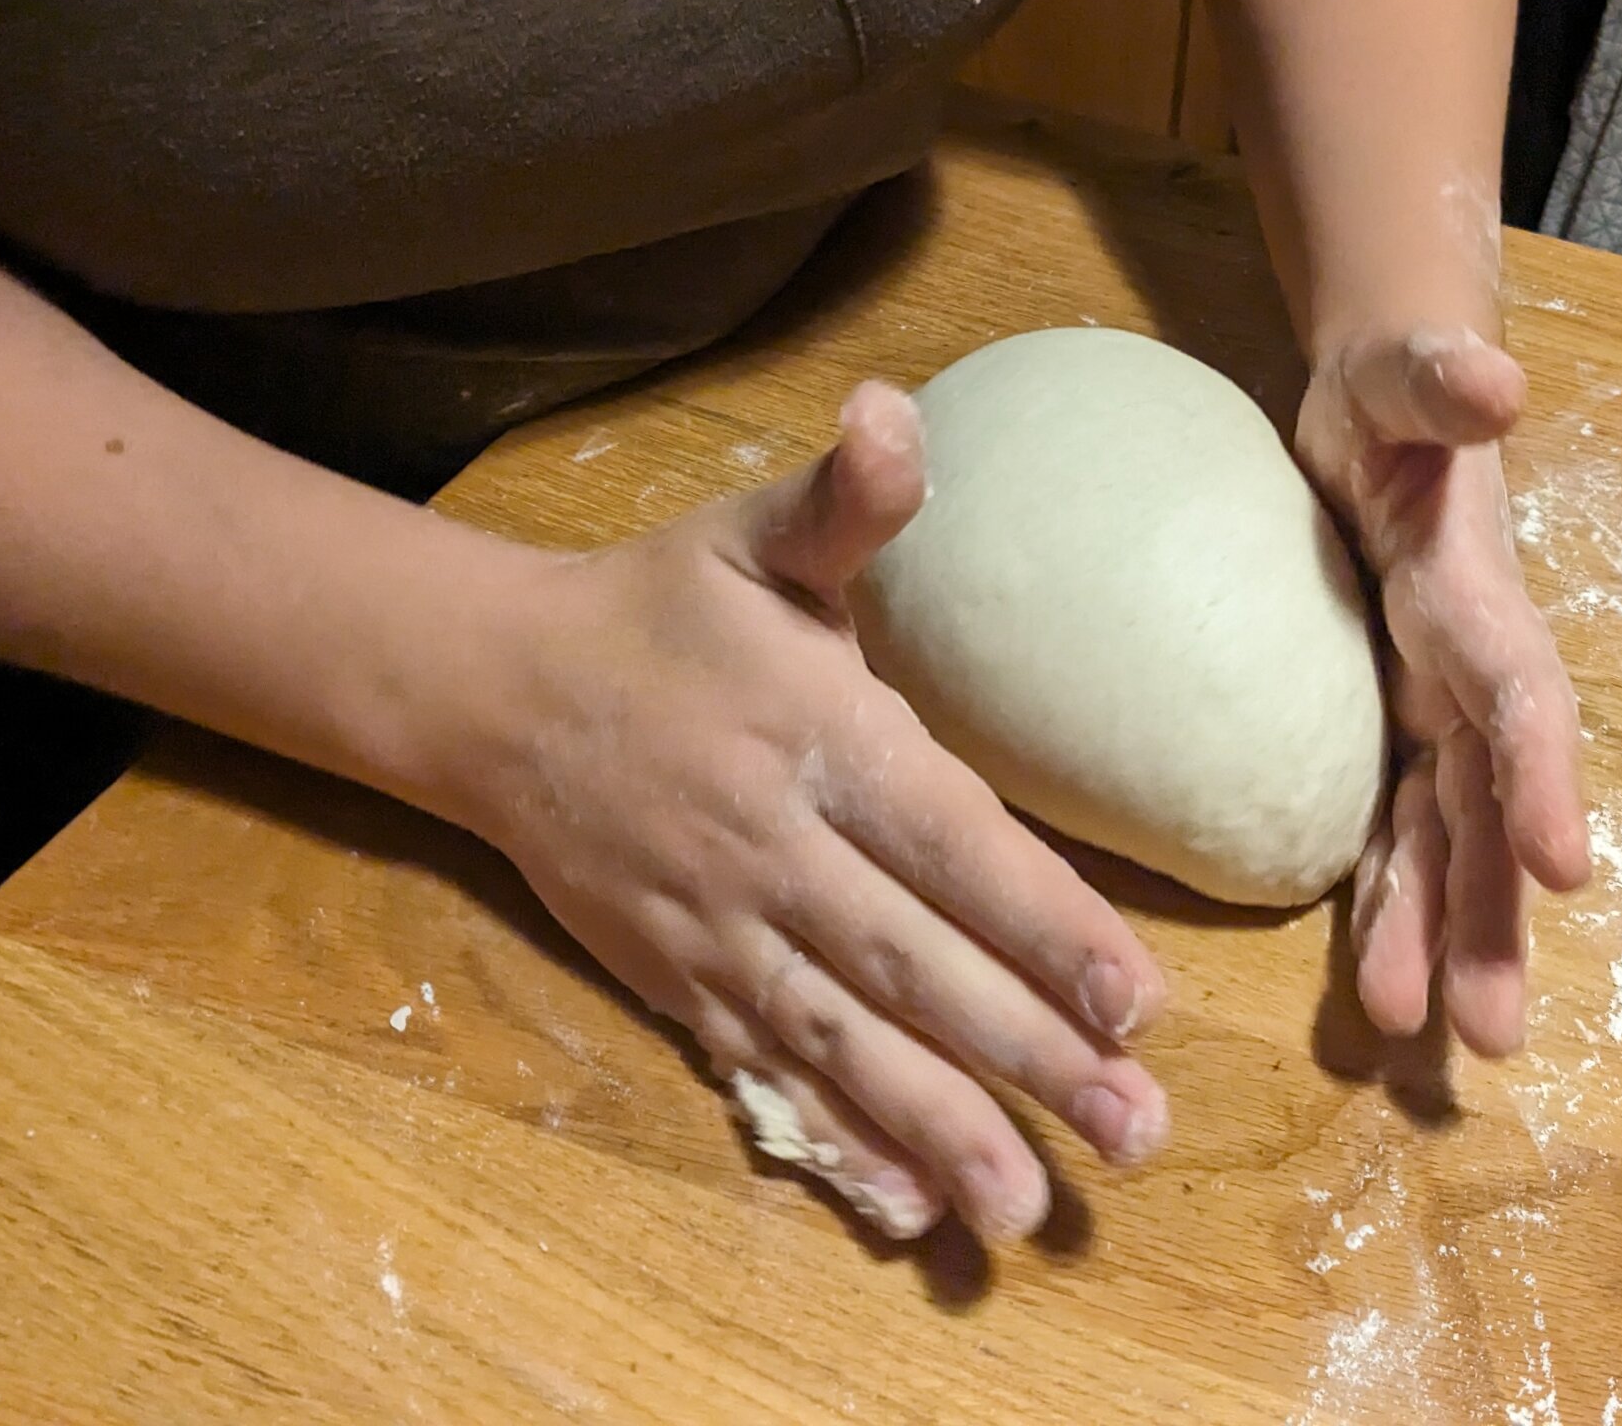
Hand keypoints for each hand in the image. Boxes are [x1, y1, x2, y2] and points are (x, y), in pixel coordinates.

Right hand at [461, 383, 1169, 1241]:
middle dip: (1026, 1054)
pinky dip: (832, 1145)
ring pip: (843, 1044)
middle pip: (913, 967)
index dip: (1039, 922)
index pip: (946, 843)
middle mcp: (775, 852)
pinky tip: (903, 1208)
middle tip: (1133, 1132)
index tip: (1134, 998)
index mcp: (817, 740)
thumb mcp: (747, 534)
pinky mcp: (682, 983)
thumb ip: (842, 500)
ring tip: (1029, 1208)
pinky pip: (764, 1075)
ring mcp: (722, 933)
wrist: (487, 692)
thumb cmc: (655, 611)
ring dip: (940, 1129)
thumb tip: (898, 413)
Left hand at [1295, 328, 1589, 1055]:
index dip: (1543, 782)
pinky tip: (1382, 982)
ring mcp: (1433, 706)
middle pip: (1490, 808)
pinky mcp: (1388, 720)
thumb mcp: (1400, 375)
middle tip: (1492, 1038)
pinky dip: (1389, 899)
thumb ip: (1439, 379)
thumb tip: (1497, 382)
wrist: (1391, 404)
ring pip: (1447, 840)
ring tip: (1424, 1038)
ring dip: (1443, 938)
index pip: (1521, 701)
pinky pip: (1395, 824)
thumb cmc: (1393, 391)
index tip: (1565, 872)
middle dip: (1493, 918)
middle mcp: (1469, 672)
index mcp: (1477, 601)